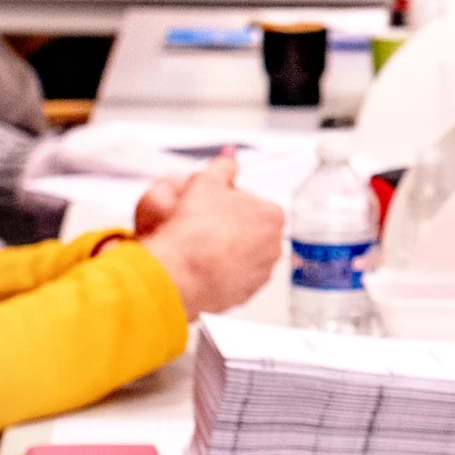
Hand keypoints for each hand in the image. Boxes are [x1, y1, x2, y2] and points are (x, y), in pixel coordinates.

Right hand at [136, 154, 279, 316]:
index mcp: (272, 217)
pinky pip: (234, 279)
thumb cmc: (195, 228)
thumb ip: (223, 166)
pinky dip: (221, 273)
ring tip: (201, 246)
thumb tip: (229, 160)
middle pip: (252, 231)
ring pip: (244, 256)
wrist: (180, 271)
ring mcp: (260, 274)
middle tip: (206, 225)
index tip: (214, 206)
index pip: (256, 204)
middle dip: (233, 227)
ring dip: (227, 251)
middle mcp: (273, 247)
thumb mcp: (206, 182)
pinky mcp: (245, 295)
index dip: (231, 203)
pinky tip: (202, 265)